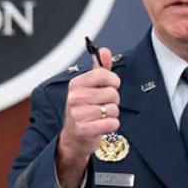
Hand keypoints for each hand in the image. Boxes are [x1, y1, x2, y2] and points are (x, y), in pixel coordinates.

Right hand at [55, 47, 119, 187]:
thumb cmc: (84, 109)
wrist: (74, 137)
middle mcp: (74, 97)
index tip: (111, 86)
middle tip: (103, 105)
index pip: (103, 74)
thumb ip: (100, 69)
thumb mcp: (90, 87)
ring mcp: (78, 114)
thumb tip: (104, 50)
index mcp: (76, 84)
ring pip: (113, 109)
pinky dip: (112, 125)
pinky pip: (112, 123)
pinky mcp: (84, 129)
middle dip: (113, 101)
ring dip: (112, 114)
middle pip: (112, 93)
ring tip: (101, 116)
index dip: (113, 81)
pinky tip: (102, 125)